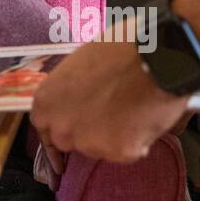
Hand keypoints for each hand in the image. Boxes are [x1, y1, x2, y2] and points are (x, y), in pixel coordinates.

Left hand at [30, 37, 189, 163]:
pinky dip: (136, 141)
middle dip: (85, 132)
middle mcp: (61, 126)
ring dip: (111, 137)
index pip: (42, 125)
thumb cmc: (119, 48)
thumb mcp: (79, 63)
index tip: (64, 134)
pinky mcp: (118, 152)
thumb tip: (79, 97)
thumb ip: (71, 89)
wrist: (157, 56)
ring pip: (98, 148)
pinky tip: (144, 116)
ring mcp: (89, 142)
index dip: (56, 127)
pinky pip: (126, 152)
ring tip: (131, 109)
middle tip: (107, 114)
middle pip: (69, 140)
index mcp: (46, 100)